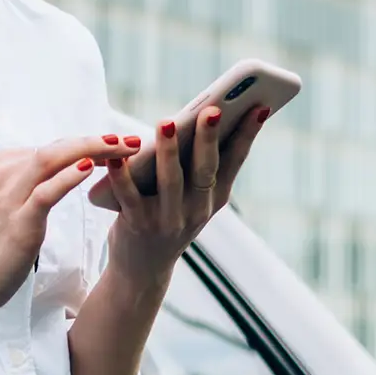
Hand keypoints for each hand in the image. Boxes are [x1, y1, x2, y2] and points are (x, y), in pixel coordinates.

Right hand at [0, 136, 121, 326]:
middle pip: (58, 146)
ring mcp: (9, 194)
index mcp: (5, 165)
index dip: (92, 143)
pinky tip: (91, 169)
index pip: (56, 147)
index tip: (123, 143)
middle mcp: (5, 172)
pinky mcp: (17, 219)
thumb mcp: (13, 204)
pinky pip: (45, 192)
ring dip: (92, 150)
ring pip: (53, 159)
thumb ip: (34, 183)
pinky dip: (68, 177)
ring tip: (124, 146)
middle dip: (100, 141)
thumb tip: (68, 168)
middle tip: (135, 140)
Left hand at [87, 102, 271, 283]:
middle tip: (213, 109)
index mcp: (216, 197)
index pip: (235, 160)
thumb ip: (198, 165)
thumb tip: (203, 118)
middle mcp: (198, 209)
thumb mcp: (193, 196)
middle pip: (205, 168)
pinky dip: (121, 174)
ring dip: (168, 151)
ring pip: (171, 181)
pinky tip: (115, 154)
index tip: (260, 106)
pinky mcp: (138, 226)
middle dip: (209, 138)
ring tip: (166, 122)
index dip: (247, 134)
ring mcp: (169, 220)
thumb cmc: (168, 216)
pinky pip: (129, 196)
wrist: (143, 268)